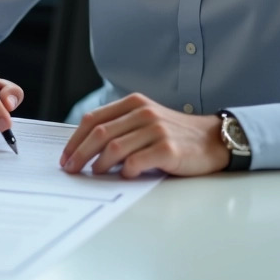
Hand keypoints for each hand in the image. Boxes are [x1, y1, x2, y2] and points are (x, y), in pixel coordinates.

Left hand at [59, 93, 229, 177]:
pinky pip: (136, 162)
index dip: (75, 139)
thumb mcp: (146, 120)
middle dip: (80, 153)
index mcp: (134, 103)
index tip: (66, 156)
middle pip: (99, 133)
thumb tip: (86, 147)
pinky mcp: (167, 149)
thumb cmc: (175, 134)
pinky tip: (124, 176)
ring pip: (114, 148)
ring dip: (99, 165)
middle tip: (71, 169)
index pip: (93, 119)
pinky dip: (125, 171)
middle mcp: (143, 113)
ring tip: (96, 174)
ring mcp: (156, 130)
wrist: (213, 140)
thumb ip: (121, 126)